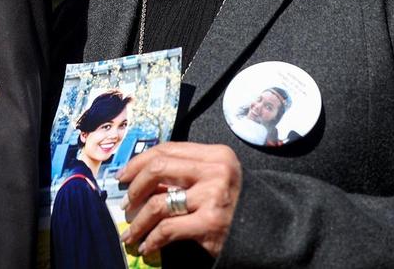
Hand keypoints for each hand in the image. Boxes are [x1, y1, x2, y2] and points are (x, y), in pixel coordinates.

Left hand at [117, 142, 241, 257]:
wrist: (268, 231)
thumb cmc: (236, 202)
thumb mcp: (217, 176)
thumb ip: (187, 171)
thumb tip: (141, 177)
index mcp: (216, 154)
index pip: (167, 149)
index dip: (139, 161)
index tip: (124, 175)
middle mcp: (215, 171)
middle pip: (158, 169)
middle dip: (134, 187)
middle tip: (126, 203)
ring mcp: (213, 197)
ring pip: (158, 203)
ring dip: (138, 221)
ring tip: (131, 232)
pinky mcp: (210, 224)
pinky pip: (167, 229)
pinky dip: (152, 239)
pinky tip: (147, 245)